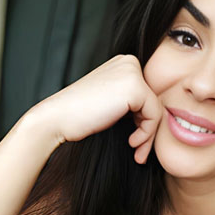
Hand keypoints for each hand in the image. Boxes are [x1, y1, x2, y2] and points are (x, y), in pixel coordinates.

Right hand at [29, 55, 162, 163]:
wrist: (57, 119)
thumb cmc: (80, 117)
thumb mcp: (111, 103)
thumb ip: (130, 103)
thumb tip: (157, 118)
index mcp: (123, 64)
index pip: (147, 95)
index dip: (144, 122)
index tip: (136, 143)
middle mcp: (129, 62)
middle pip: (154, 102)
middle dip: (148, 131)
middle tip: (139, 152)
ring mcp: (132, 73)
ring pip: (156, 110)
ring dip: (148, 136)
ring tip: (137, 152)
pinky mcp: (134, 88)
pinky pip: (154, 116)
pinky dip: (146, 134)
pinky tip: (132, 143)